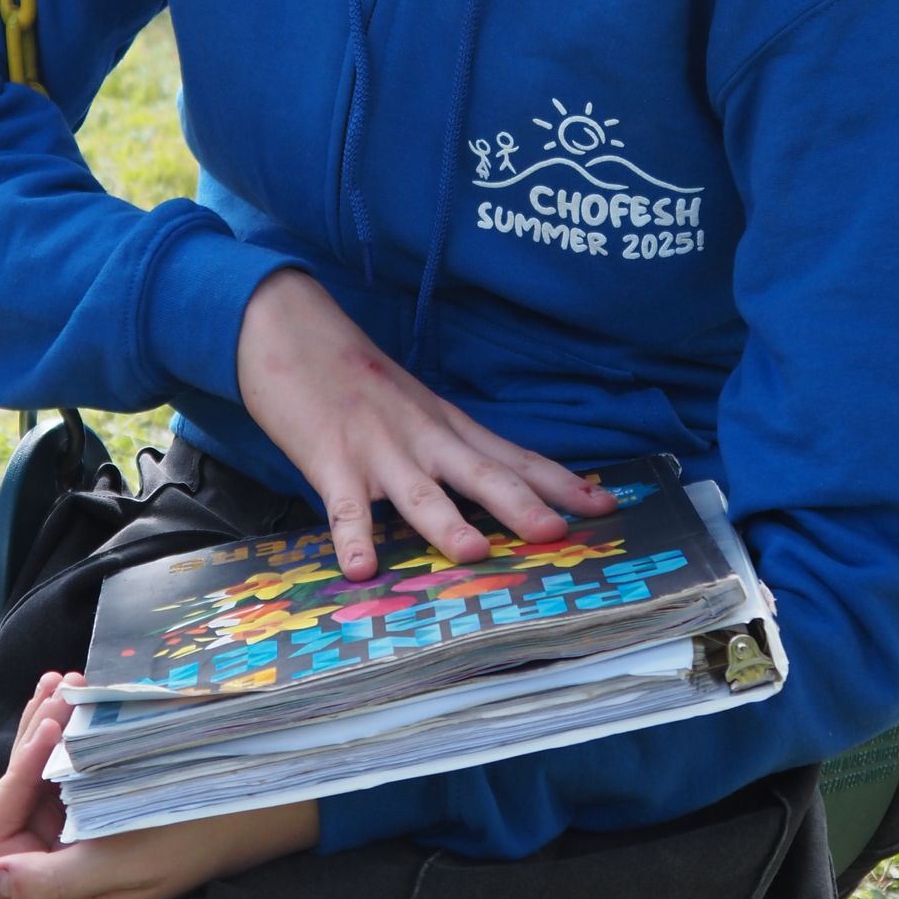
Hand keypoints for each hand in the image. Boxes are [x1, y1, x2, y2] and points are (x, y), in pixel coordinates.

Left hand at [0, 671, 318, 898]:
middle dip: (32, 738)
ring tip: (66, 680)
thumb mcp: (125, 860)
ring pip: (31, 775)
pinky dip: (61, 728)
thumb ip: (51, 879)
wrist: (253, 804)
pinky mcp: (91, 813)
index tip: (55, 725)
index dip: (15, 776)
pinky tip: (73, 692)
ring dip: (43, 724)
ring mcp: (71, 841)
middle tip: (63, 684)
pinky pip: (57, 768)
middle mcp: (55, 876)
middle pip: (11, 797)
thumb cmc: (195, 834)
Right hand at [236, 268, 617, 579]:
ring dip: (446, 522)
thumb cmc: (355, 375)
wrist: (292, 329)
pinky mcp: (331, 459)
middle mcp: (423, 436)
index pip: (514, 456)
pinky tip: (362, 569)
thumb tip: (496, 486)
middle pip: (480, 472)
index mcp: (448, 426)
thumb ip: (451, 445)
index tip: (607, 504)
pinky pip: (344, 507)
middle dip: (523, 503)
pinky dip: (353, 537)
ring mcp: (378, 448)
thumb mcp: (417, 406)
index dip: (560, 481)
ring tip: (475, 552)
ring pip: (418, 491)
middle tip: (561, 532)